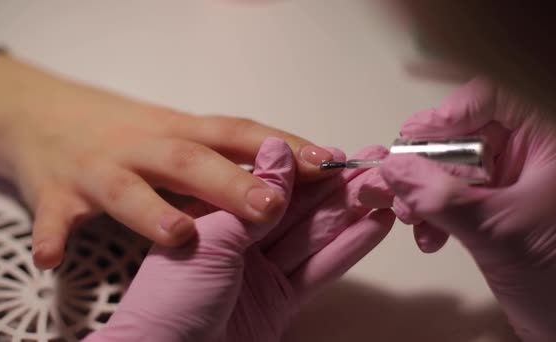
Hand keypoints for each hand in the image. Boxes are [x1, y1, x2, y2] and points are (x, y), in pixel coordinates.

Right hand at [0, 55, 333, 269]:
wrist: (46, 113)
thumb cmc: (129, 132)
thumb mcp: (180, 136)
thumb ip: (227, 155)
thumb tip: (293, 172)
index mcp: (182, 132)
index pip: (239, 134)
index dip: (283, 147)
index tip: (328, 162)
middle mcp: (144, 146)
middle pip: (190, 160)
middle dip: (231, 182)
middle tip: (271, 205)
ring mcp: (98, 169)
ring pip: (125, 188)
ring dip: (151, 211)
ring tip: (179, 234)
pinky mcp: (55, 193)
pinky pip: (53, 217)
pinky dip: (52, 235)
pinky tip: (54, 258)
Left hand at [84, 138, 393, 341]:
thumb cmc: (171, 301)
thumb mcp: (213, 238)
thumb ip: (252, 198)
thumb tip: (277, 149)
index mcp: (214, 217)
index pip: (268, 185)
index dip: (305, 170)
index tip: (338, 154)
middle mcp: (240, 241)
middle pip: (297, 209)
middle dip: (337, 188)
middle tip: (375, 168)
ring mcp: (261, 273)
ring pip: (313, 236)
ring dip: (350, 214)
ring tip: (384, 192)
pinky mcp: (279, 303)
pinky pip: (319, 271)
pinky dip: (347, 250)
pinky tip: (373, 227)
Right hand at [360, 78, 555, 340]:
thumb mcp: (498, 231)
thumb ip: (442, 198)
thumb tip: (394, 169)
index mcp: (548, 142)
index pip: (497, 97)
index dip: (454, 110)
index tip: (418, 135)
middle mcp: (526, 155)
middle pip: (464, 132)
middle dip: (427, 160)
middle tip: (399, 179)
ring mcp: (507, 181)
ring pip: (451, 165)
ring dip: (422, 190)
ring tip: (408, 216)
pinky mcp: (491, 206)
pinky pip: (450, 194)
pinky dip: (431, 211)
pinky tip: (427, 235)